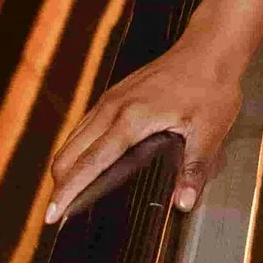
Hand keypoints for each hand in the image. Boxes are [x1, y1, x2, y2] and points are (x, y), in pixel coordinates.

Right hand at [46, 26, 248, 224]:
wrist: (209, 47)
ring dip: (65, 166)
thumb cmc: (211, 86)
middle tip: (56, 214)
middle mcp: (113, 109)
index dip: (68, 192)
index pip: (89, 163)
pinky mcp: (115, 94)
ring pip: (73, 138)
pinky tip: (83, 163)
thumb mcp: (210, 131)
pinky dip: (76, 148)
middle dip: (59, 184)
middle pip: (70, 153)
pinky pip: (85, 125)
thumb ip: (194, 169)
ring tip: (66, 194)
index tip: (51, 214)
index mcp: (131, 120)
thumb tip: (184, 202)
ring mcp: (111, 99)